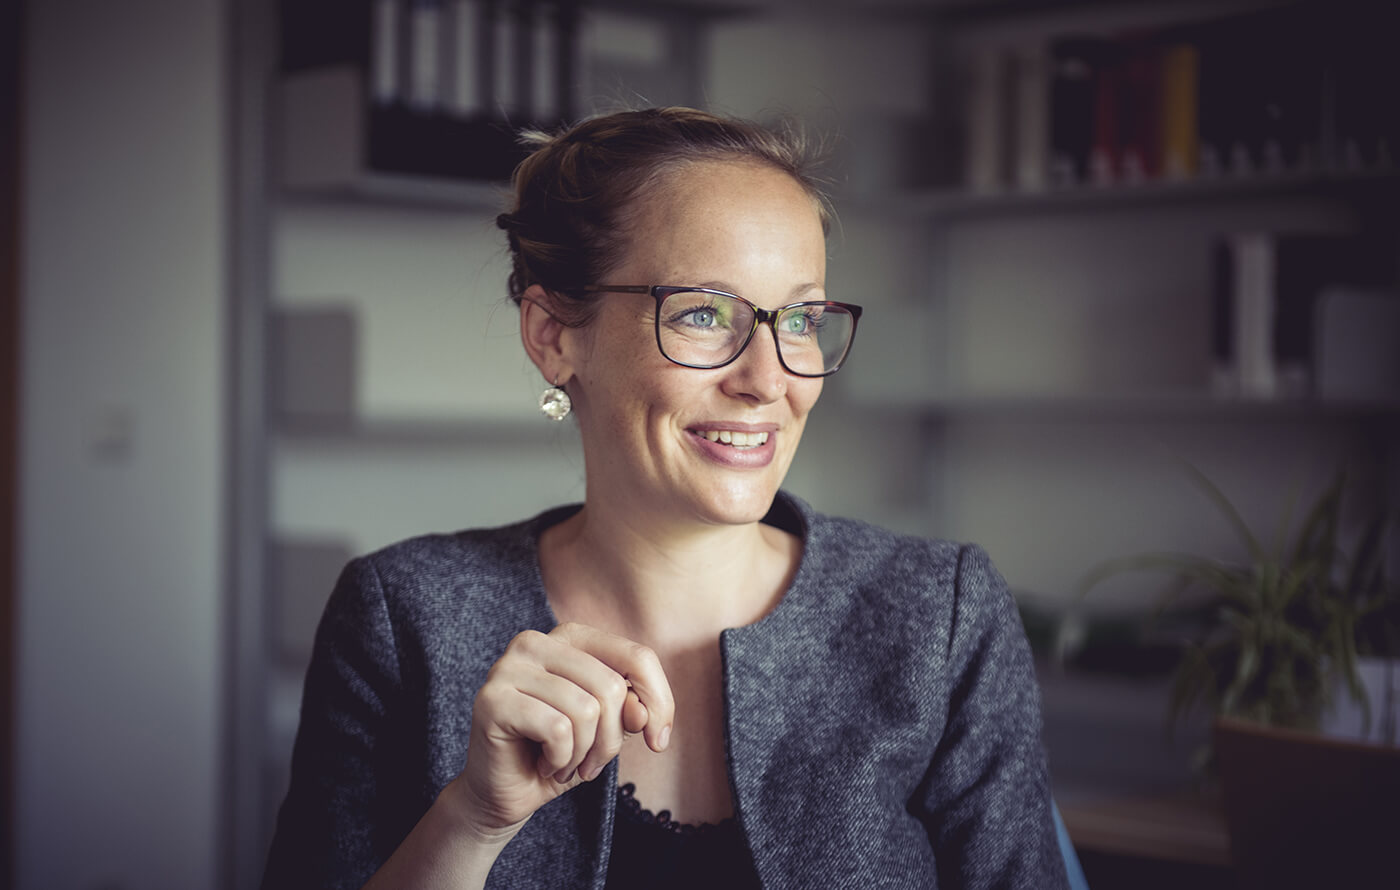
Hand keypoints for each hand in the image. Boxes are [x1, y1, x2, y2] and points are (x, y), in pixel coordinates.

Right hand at [451, 622, 673, 839]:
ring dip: (583, 754)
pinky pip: (557, 729)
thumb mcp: (607, 730)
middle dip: (611, 740)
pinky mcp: (492, 699)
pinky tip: (543, 764)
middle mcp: (535, 642)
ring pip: (586, 710)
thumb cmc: (556, 753)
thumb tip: (641, 711)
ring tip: (563, 763)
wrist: (502, 793)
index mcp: (568, 637)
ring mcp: (508, 667)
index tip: (657, 742)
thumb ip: (629, 710)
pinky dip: (560, 759)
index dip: (659, 702)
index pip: (637, 656)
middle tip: (591, 764)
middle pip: (612, 686)